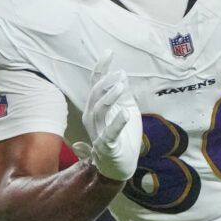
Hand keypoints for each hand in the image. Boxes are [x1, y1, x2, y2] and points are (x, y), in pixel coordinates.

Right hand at [75, 52, 142, 181]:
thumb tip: (122, 75)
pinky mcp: (107, 146)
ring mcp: (98, 132)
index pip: (95, 85)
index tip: (108, 53)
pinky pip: (109, 134)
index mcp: (96, 108)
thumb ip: (123, 95)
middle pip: (94, 96)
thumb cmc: (123, 137)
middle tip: (119, 74)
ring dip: (110, 97)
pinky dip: (117, 123)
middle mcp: (93, 119)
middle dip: (105, 83)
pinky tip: (125, 114)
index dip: (100, 69)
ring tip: (121, 87)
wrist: (120, 166)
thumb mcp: (127, 110)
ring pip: (99, 111)